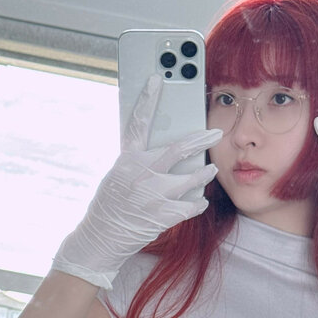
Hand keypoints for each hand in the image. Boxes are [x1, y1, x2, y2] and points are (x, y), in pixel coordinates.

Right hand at [52, 74, 221, 288]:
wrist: (101, 239)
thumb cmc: (109, 206)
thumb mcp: (117, 176)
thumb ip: (137, 162)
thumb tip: (160, 150)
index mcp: (127, 159)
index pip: (138, 122)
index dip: (147, 98)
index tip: (158, 78)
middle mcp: (141, 174)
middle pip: (178, 149)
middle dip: (201, 140)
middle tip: (216, 134)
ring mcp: (153, 195)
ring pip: (191, 179)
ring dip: (204, 174)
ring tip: (210, 169)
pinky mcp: (162, 216)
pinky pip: (190, 206)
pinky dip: (197, 203)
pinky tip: (200, 201)